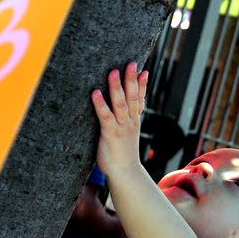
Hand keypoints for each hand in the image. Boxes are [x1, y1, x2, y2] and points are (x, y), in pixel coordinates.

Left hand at [91, 62, 147, 176]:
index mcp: (134, 122)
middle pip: (132, 97)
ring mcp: (121, 127)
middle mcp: (130, 122)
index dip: (142, 85)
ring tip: (113, 71)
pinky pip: (105, 116)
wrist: (124, 174)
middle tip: (131, 63)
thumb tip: (118, 116)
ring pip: (121, 103)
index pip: (140, 100)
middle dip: (131, 79)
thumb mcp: (125, 137)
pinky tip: (95, 93)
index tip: (143, 71)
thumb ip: (123, 125)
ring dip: (117, 87)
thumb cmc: (120, 157)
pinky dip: (100, 103)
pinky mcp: (110, 133)